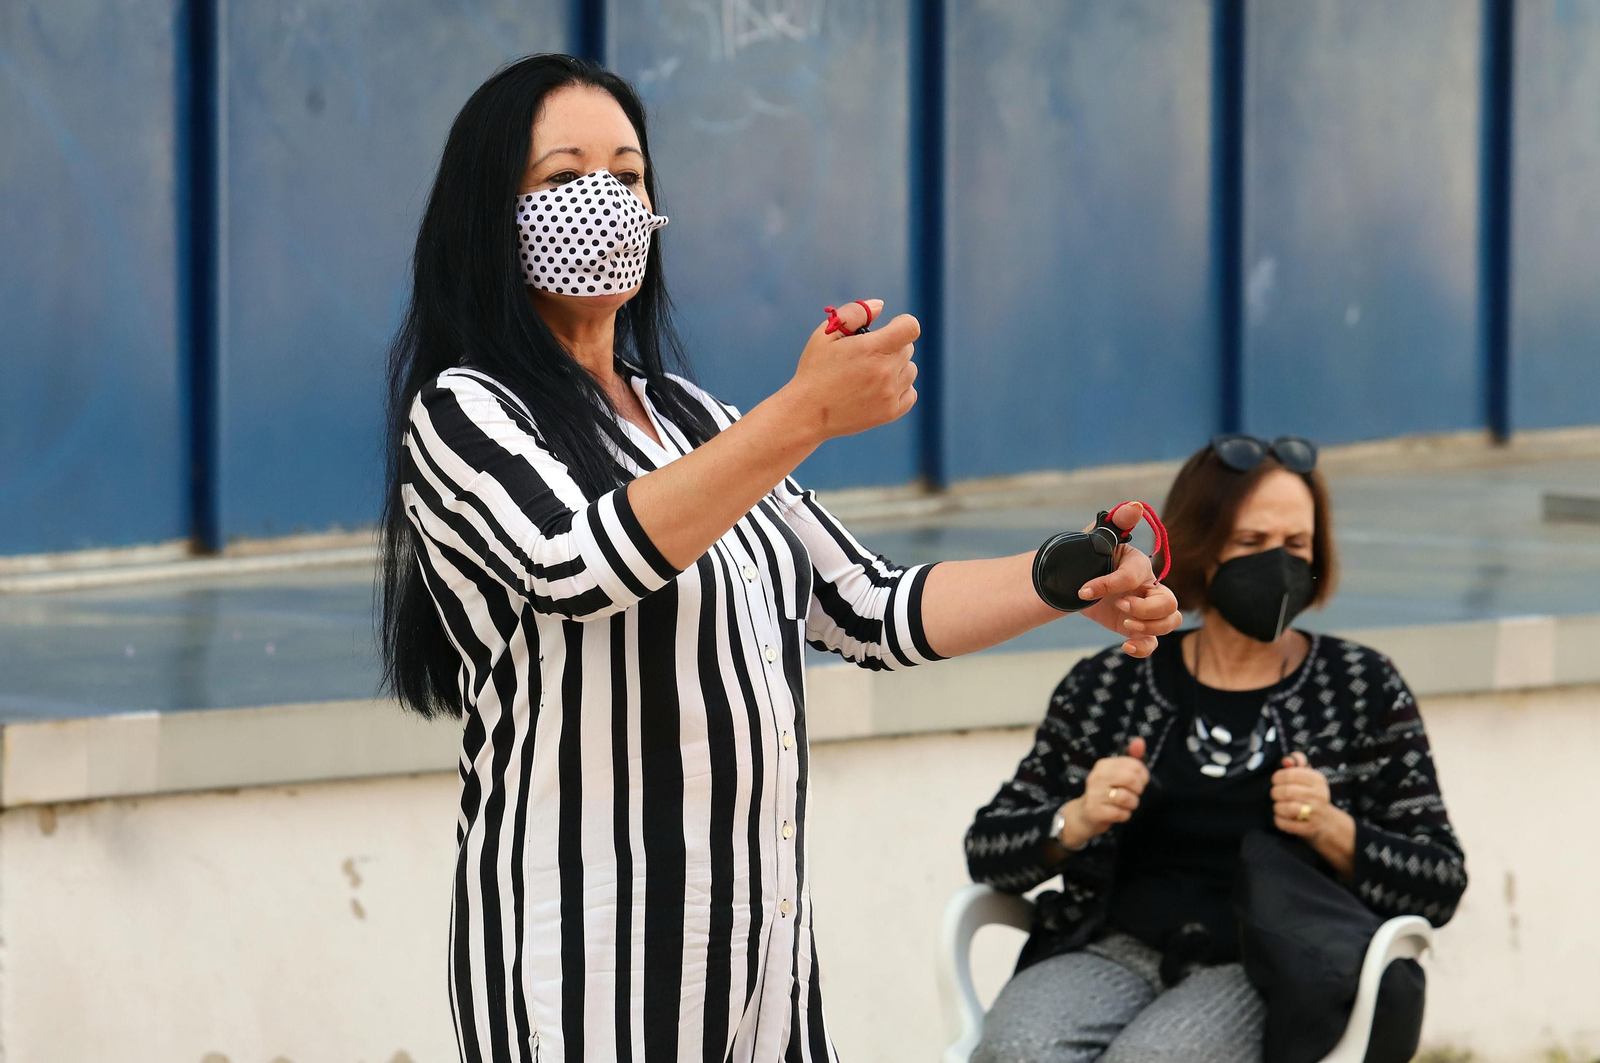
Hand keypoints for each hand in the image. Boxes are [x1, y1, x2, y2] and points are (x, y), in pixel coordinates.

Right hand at [778, 299, 920, 443]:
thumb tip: (880, 305)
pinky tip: (879, 388)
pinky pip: (911, 392)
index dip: (902, 323)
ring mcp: (890, 394)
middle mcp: (885, 372)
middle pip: (908, 348)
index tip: (889, 329)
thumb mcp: (826, 334)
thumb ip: (854, 314)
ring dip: (896, 367)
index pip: (910, 328)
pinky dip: (900, 388)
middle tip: (867, 356)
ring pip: (910, 370)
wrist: (808, 413)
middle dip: (891, 346)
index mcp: (871, 349)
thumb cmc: (815, 369)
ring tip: (870, 374)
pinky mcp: (891, 412)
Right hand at [1057, 738, 1148, 848]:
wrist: (1084, 815)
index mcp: (1103, 765)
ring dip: (1132, 804)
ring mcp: (1094, 794)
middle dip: (1139, 789)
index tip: (1140, 782)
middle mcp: (1096, 777)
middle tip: (1135, 794)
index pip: (1134, 764)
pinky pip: (1120, 813)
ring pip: (1126, 798)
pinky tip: (1120, 813)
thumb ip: (1131, 758)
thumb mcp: (1116, 774)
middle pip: (1131, 779)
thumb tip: (1140, 740)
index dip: (1143, 775)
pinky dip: (1125, 815)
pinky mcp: (1094, 811)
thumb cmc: (1105, 792)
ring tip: (1127, 805)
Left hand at [1078, 502, 1182, 656]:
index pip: (1136, 575)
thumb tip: (1134, 507)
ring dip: (1150, 627)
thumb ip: (1115, 523)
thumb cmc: (1083, 555)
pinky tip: (1125, 646)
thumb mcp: (1096, 537)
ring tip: (1125, 626)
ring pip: (1170, 622)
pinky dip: (1143, 647)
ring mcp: (1143, 608)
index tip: (1085, 589)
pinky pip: (1152, 641)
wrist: (1067, 581)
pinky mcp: (1135, 626)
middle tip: (1119, 608)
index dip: (1112, 584)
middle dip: (1146, 610)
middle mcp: (1146, 586)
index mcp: (1138, 564)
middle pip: (1169, 603)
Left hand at [1272, 752, 1356, 875]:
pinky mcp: (1309, 828)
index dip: (1278, 777)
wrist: (1325, 822)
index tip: (1276, 781)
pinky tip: (1280, 817)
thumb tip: (1286, 760)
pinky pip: (1285, 823)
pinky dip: (1278, 820)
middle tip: (1275, 794)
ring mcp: (1315, 813)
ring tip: (1278, 806)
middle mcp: (1319, 796)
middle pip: (1287, 791)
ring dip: (1277, 807)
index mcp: (1318, 780)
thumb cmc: (1310, 794)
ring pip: (1286, 808)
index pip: (1291, 774)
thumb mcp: (1307, 775)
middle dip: (1275, 792)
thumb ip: (1296, 762)